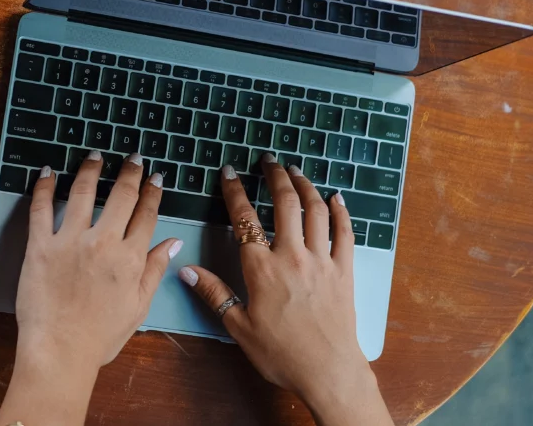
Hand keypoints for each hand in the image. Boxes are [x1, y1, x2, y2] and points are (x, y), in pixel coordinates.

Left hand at [0, 151, 180, 425]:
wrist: (60, 353)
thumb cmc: (100, 337)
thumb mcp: (138, 307)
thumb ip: (154, 270)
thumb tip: (172, 243)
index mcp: (130, 258)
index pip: (147, 214)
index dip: (152, 192)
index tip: (155, 178)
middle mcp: (103, 243)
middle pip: (121, 195)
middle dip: (130, 172)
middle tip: (132, 158)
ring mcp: (70, 241)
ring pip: (82, 192)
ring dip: (90, 169)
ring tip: (94, 156)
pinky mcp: (40, 246)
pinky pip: (40, 208)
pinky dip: (43, 186)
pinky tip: (47, 172)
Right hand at [179, 155, 392, 425]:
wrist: (328, 371)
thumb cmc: (281, 354)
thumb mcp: (239, 328)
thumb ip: (214, 294)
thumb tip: (186, 270)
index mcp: (262, 269)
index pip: (244, 220)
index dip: (234, 191)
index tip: (229, 172)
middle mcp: (292, 256)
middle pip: (285, 204)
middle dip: (276, 176)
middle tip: (269, 160)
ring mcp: (322, 261)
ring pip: (315, 211)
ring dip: (305, 186)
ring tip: (296, 171)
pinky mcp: (344, 271)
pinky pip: (345, 233)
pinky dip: (341, 211)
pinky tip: (336, 198)